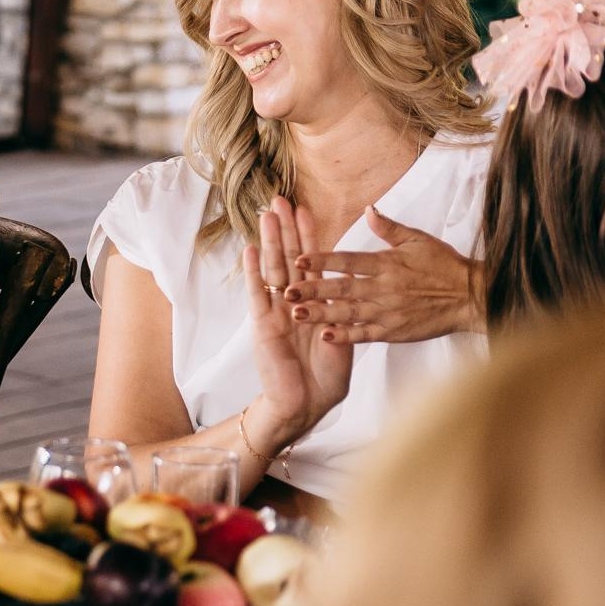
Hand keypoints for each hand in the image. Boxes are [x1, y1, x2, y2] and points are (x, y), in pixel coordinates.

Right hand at [245, 196, 354, 442]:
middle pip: (288, 258)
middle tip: (280, 199)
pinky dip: (254, 272)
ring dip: (271, 241)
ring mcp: (276, 312)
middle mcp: (293, 303)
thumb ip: (345, 308)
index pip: (311, 263)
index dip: (309, 237)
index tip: (306, 210)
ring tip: (267, 214)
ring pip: (273, 269)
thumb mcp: (346, 338)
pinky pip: (257, 294)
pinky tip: (251, 249)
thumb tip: (352, 276)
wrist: (307, 406)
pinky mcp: (263, 325)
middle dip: (285, 229)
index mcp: (315, 304)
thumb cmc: (327, 379)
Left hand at [293, 208, 481, 342]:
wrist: (469, 297)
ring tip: (297, 315)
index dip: (322, 260)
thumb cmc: (444, 265)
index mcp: (386, 263)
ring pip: (348, 313)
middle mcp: (383, 288)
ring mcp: (388, 312)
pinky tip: (326, 336)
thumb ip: (389, 228)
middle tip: (287, 291)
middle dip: (313, 290)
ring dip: (322, 314)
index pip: (348, 261)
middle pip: (342, 289)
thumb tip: (368, 209)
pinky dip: (346, 336)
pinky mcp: (394, 331)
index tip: (298, 260)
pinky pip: (366, 335)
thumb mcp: (417, 239)